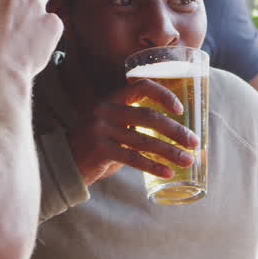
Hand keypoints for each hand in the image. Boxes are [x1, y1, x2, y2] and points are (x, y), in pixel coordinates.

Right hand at [68, 78, 199, 183]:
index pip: (141, 86)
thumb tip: (175, 135)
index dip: (163, 95)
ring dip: (170, 151)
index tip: (181, 110)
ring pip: (144, 140)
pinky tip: (168, 172)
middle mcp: (105, 110)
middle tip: (194, 143)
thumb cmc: (96, 146)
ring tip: (188, 160)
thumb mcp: (113, 128)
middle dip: (176, 131)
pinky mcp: (100, 150)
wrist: (63, 164)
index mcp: (111, 100)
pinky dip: (153, 166)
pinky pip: (133, 158)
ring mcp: (100, 130)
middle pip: (149, 117)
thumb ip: (135, 126)